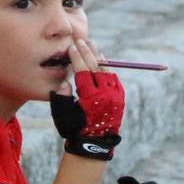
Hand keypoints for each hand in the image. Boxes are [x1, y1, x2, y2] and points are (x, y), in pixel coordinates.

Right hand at [49, 40, 123, 160]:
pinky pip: (114, 78)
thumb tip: (66, 82)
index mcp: (91, 99)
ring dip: (99, 58)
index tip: (72, 48)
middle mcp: (106, 96)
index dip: (77, 58)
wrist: (93, 143)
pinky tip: (101, 60)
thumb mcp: (63, 113)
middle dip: (88, 52)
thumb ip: (63, 96)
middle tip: (81, 41)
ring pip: (108, 71)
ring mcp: (115, 96)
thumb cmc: (73, 128)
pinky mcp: (120, 98)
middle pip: (97, 68)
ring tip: (91, 46)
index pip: (84, 72)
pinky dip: (107, 68)